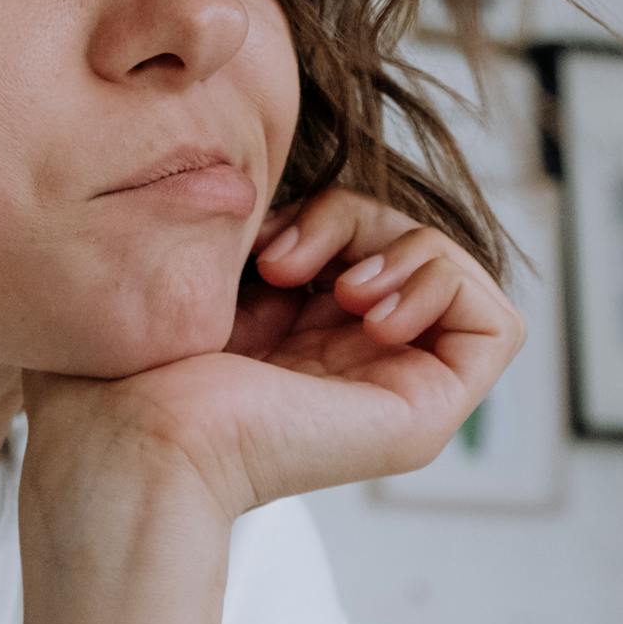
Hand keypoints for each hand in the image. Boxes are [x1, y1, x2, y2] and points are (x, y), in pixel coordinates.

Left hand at [20, 185, 526, 524]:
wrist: (134, 439)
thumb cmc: (127, 371)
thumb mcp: (192, 273)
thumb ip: (239, 230)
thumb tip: (262, 183)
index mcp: (293, 336)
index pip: (357, 239)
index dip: (323, 213)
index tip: (259, 243)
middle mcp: (348, 363)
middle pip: (404, 243)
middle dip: (355, 218)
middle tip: (283, 261)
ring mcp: (390, 389)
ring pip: (450, 270)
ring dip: (402, 248)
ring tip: (340, 290)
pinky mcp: (424, 414)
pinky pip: (495, 323)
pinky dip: (445, 284)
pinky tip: (373, 311)